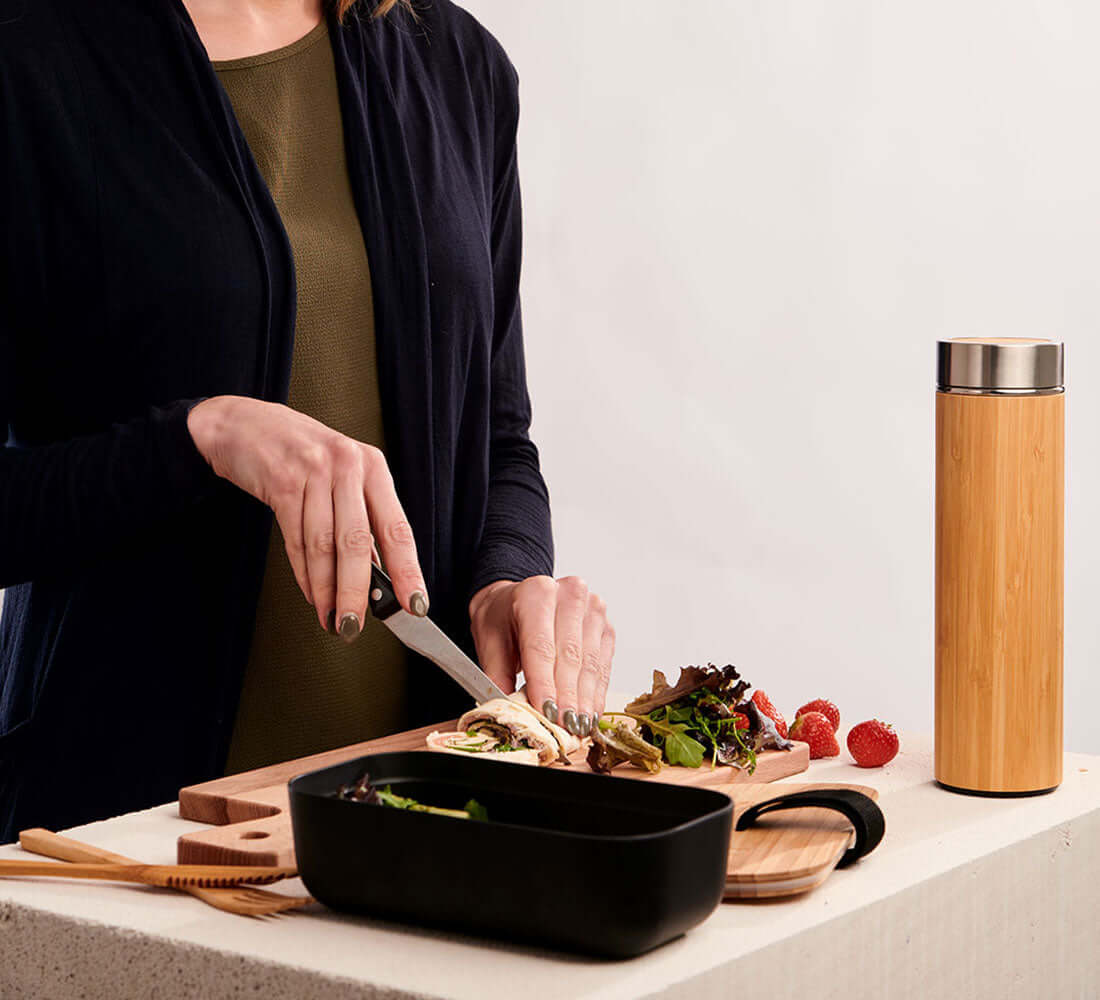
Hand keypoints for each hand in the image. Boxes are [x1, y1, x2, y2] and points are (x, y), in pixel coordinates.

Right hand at [187, 395, 427, 638]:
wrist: (245, 425)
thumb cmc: (302, 456)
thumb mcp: (342, 479)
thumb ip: (361, 522)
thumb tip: (378, 578)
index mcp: (373, 468)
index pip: (398, 528)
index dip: (408, 571)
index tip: (415, 604)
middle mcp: (348, 467)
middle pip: (358, 543)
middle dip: (358, 592)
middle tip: (357, 625)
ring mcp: (314, 472)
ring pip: (324, 546)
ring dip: (327, 591)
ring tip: (333, 619)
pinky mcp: (281, 481)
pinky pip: (295, 540)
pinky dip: (305, 575)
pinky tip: (313, 596)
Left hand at [468, 576, 614, 736]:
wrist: (519, 598)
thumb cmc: (503, 618)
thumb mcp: (488, 642)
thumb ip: (497, 676)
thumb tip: (508, 710)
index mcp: (535, 593)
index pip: (541, 645)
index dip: (545, 683)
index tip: (547, 712)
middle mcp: (569, 595)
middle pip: (570, 655)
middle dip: (568, 697)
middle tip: (565, 728)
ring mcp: (593, 609)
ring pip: (591, 662)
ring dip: (585, 699)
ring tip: (579, 726)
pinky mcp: (605, 626)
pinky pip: (603, 664)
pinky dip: (596, 692)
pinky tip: (589, 713)